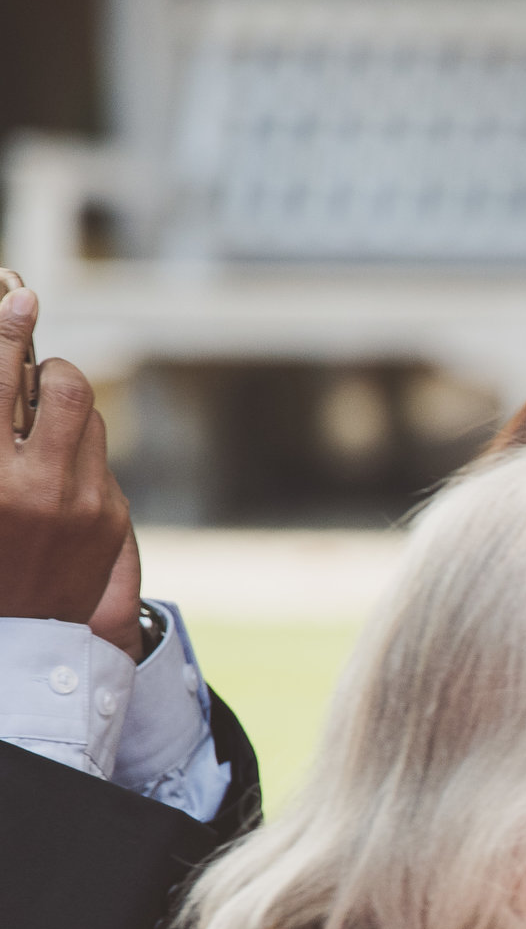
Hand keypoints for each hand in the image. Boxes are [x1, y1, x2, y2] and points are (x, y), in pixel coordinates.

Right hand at [0, 287, 142, 658]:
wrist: (15, 633)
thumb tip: (7, 366)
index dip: (6, 330)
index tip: (19, 295)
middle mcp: (35, 488)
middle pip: (64, 387)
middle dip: (50, 370)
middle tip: (33, 375)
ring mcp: (82, 505)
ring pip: (89, 417)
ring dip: (64, 413)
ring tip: (36, 439)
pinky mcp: (112, 519)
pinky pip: (101, 458)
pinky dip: (77, 453)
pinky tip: (54, 481)